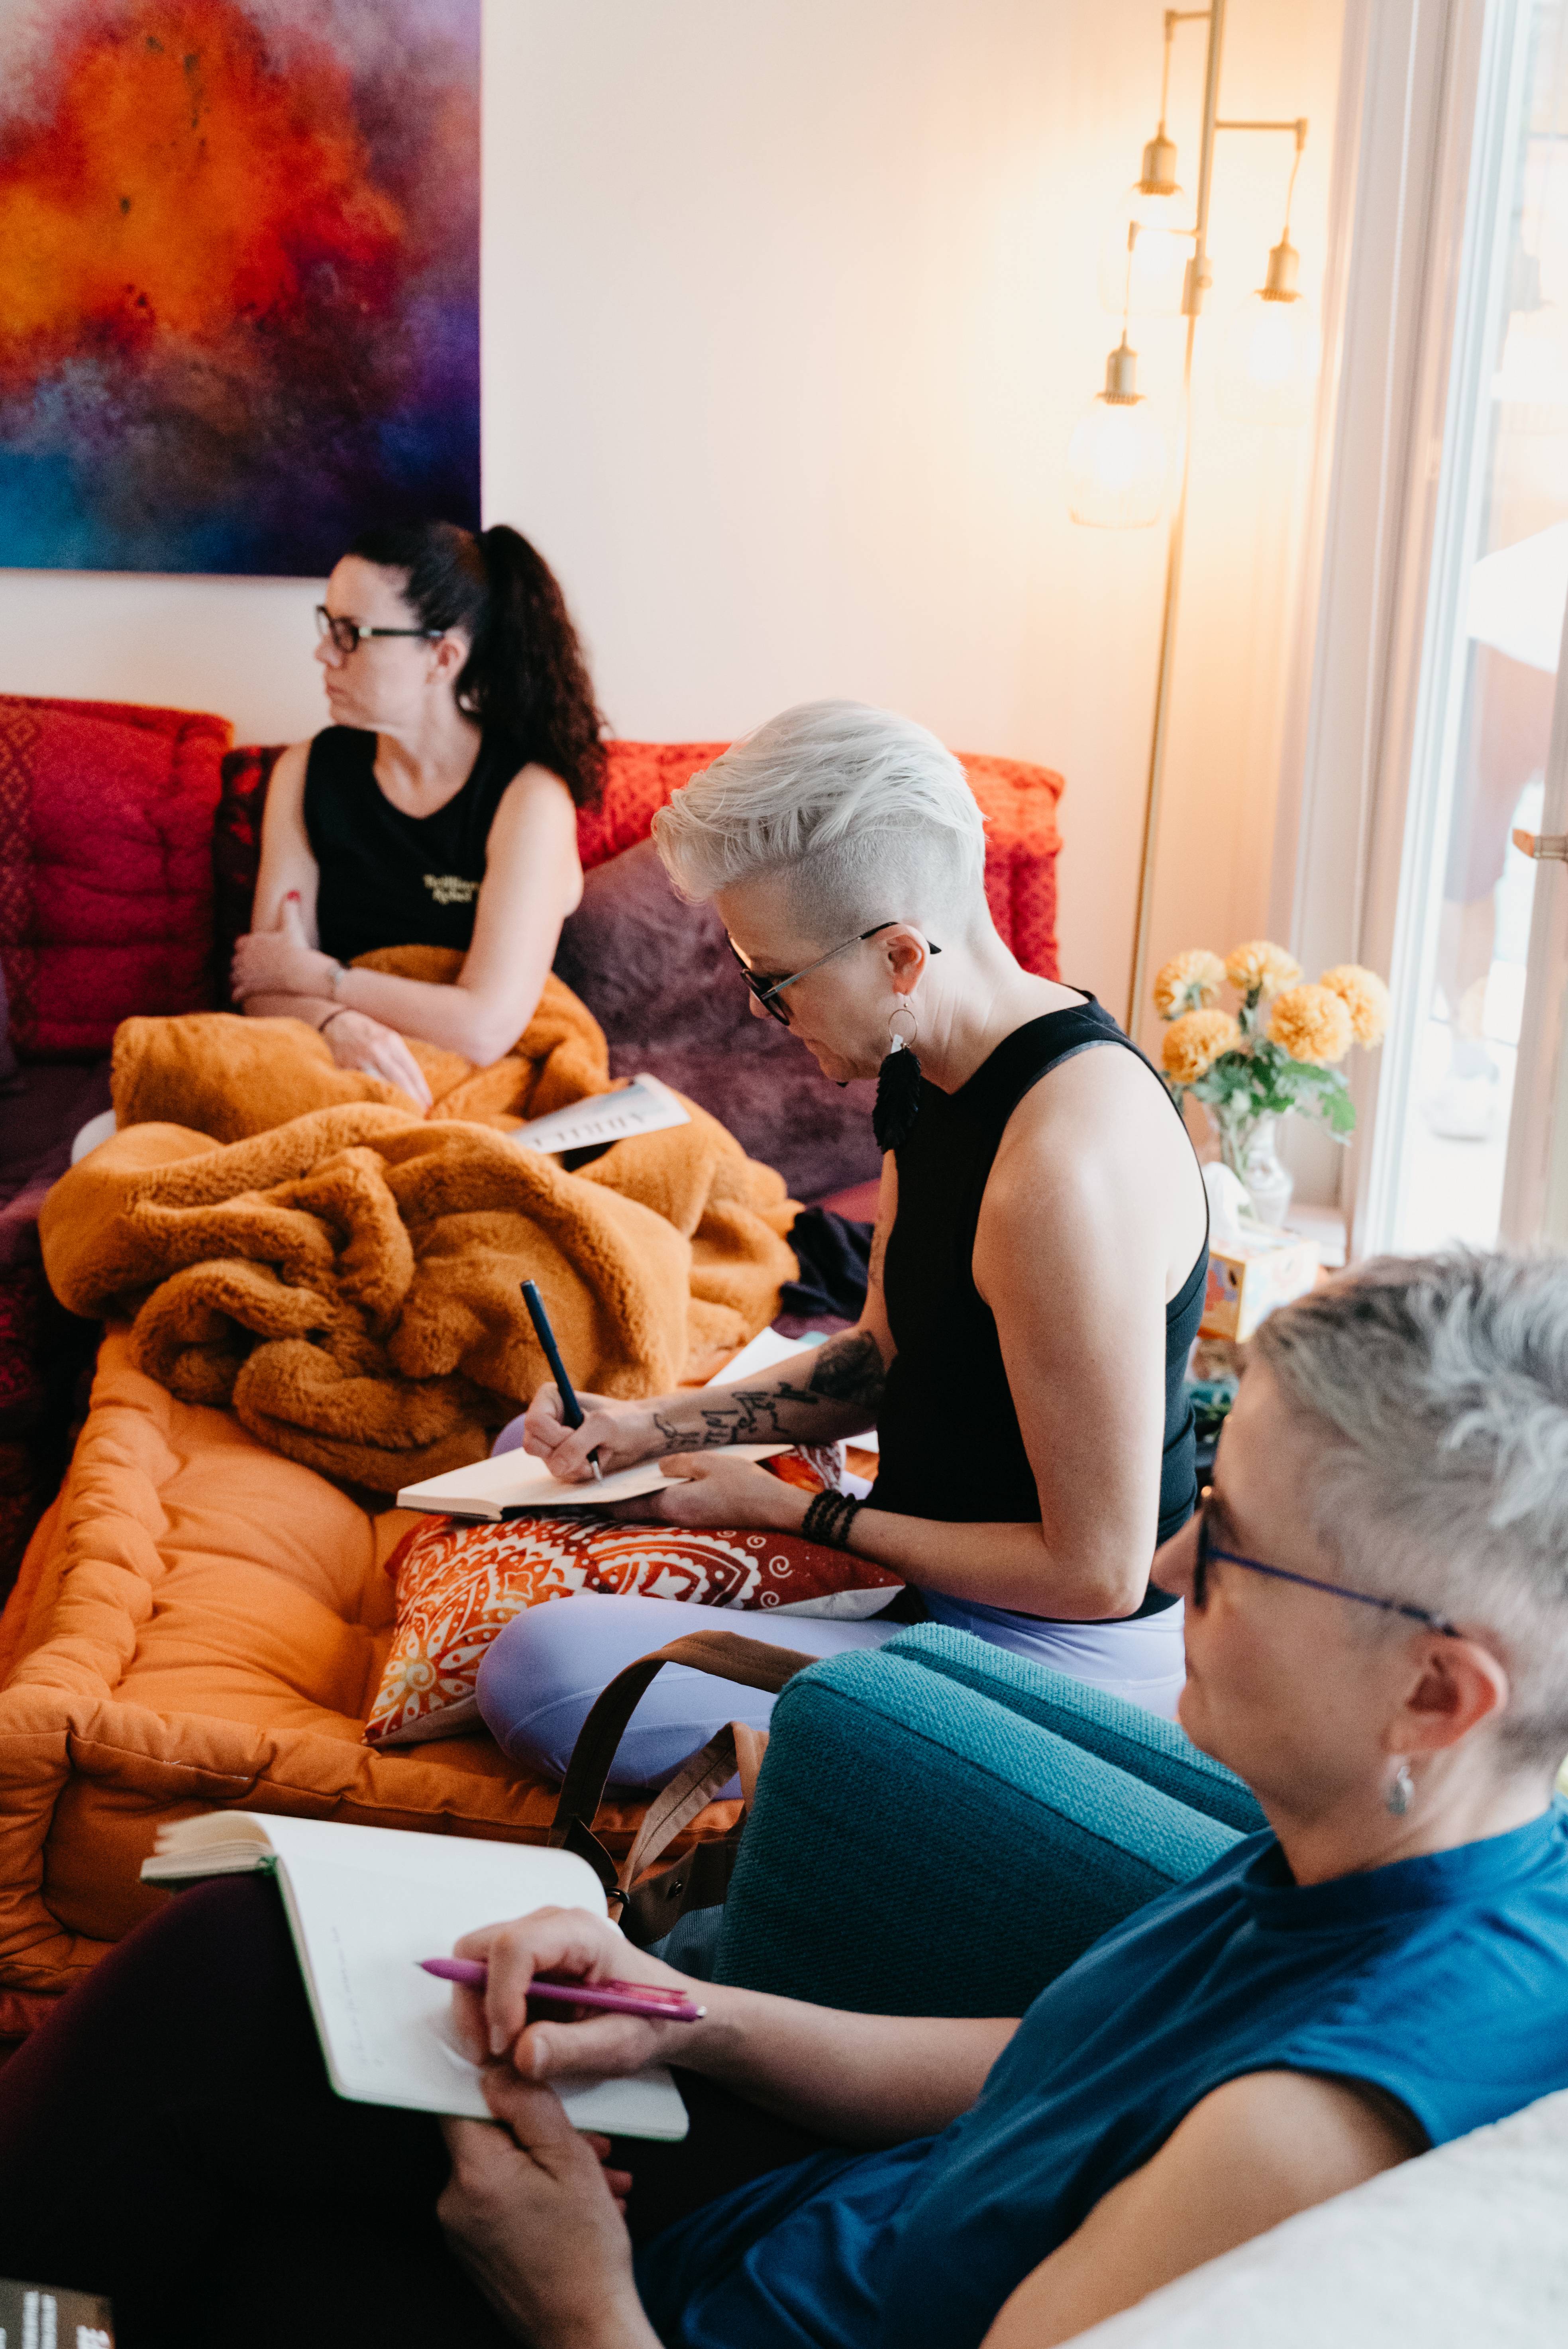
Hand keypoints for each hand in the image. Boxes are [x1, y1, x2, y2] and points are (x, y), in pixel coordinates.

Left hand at [230, 891, 337, 1001]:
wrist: (301, 970)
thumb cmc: (297, 947)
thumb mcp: (293, 926)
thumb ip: (289, 909)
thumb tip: (292, 892)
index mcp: (252, 941)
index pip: (239, 943)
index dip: (245, 947)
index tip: (251, 951)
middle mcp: (245, 957)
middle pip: (235, 960)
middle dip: (241, 963)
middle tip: (250, 967)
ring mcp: (247, 973)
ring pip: (234, 976)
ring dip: (238, 978)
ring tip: (245, 981)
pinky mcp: (251, 988)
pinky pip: (237, 993)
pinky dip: (237, 995)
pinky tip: (237, 997)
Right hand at [316, 1007, 433, 1108]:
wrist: (335, 1022)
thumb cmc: (367, 1032)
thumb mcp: (387, 1037)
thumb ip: (399, 1057)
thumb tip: (414, 1084)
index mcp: (391, 1041)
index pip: (411, 1069)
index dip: (421, 1088)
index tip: (428, 1103)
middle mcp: (377, 1050)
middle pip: (399, 1079)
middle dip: (411, 1098)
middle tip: (419, 1113)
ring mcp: (360, 1060)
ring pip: (380, 1086)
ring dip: (392, 1101)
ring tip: (402, 1113)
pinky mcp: (345, 1069)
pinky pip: (362, 1086)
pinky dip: (372, 1097)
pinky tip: (378, 1108)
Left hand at [439, 2072, 652, 2348]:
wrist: (586, 2331)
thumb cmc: (585, 2254)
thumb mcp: (570, 2158)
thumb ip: (529, 2104)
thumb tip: (499, 2069)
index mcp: (475, 2173)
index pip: (460, 2099)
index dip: (492, 2081)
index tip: (521, 2079)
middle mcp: (454, 2202)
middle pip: (487, 2134)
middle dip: (538, 2131)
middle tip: (587, 2143)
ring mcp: (462, 2231)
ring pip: (502, 2167)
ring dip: (547, 2164)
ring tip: (596, 2179)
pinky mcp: (477, 2250)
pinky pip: (502, 2200)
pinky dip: (537, 2193)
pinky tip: (578, 2203)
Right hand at [446, 1905, 705, 2082]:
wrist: (665, 2014)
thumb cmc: (650, 2022)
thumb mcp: (621, 2044)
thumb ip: (572, 2048)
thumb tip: (519, 2052)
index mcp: (579, 1933)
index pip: (514, 1947)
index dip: (498, 1998)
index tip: (504, 2047)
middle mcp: (550, 1925)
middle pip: (479, 1950)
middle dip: (475, 2004)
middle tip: (492, 2054)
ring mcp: (534, 1940)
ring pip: (474, 1964)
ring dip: (477, 2013)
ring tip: (505, 2054)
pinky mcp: (526, 1961)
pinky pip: (484, 1979)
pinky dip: (486, 2014)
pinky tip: (511, 2042)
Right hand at [522, 1386, 660, 1482]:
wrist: (641, 1433)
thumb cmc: (625, 1420)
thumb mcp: (604, 1425)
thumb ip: (577, 1444)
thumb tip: (555, 1467)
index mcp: (551, 1398)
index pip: (534, 1422)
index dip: (555, 1435)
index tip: (577, 1433)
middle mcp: (546, 1419)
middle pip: (534, 1446)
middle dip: (564, 1453)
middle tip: (589, 1448)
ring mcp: (553, 1441)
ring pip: (548, 1463)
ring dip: (576, 1464)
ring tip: (597, 1454)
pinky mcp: (562, 1458)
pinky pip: (560, 1474)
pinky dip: (580, 1471)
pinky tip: (595, 1461)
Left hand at [607, 1451, 806, 1531]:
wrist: (774, 1508)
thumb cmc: (744, 1484)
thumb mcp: (709, 1462)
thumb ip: (678, 1463)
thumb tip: (659, 1467)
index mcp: (671, 1504)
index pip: (625, 1505)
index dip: (601, 1499)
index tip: (581, 1493)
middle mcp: (673, 1517)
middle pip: (632, 1512)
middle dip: (611, 1502)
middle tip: (592, 1486)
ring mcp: (686, 1520)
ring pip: (648, 1511)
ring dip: (631, 1501)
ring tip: (615, 1485)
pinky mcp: (697, 1518)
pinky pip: (665, 1509)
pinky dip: (650, 1499)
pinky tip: (651, 1485)